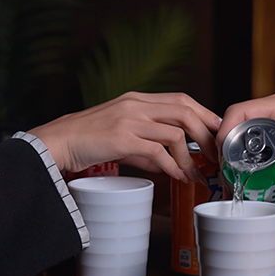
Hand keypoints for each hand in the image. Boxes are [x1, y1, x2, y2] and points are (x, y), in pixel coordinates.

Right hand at [28, 92, 220, 183]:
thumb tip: (172, 164)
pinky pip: (157, 151)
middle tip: (215, 154)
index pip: (181, 99)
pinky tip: (177, 176)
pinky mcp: (122, 138)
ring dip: (191, 156)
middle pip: (184, 110)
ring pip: (175, 132)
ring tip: (195, 173)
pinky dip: (172, 166)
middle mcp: (136, 104)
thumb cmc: (88, 140)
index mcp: (137, 99)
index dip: (204, 114)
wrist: (57, 141)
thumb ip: (147, 147)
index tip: (217, 131)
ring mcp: (129, 119)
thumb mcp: (122, 137)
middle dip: (205, 133)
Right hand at [217, 94, 274, 201]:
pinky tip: (243, 181)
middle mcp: (271, 113)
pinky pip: (248, 146)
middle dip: (224, 152)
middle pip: (234, 127)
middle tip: (226, 179)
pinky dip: (242, 162)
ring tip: (232, 184)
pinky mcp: (272, 138)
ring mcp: (269, 125)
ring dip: (231, 159)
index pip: (240, 111)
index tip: (221, 155)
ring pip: (238, 138)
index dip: (225, 131)